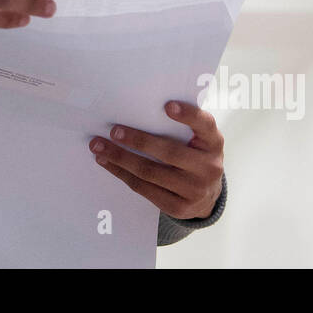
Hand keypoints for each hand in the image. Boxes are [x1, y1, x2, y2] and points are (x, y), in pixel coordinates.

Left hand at [88, 100, 224, 219]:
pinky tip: (107, 163)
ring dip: (120, 158)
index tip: (167, 106)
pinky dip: (122, 174)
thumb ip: (181, 125)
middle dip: (138, 140)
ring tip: (99, 146)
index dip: (188, 115)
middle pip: (169, 152)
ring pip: (150, 172)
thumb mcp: (198, 138)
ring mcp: (194, 190)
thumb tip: (140, 107)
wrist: (207, 195)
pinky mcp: (178, 207)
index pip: (205, 125)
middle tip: (114, 131)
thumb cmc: (195, 154)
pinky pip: (144, 189)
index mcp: (213, 142)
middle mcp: (209, 167)